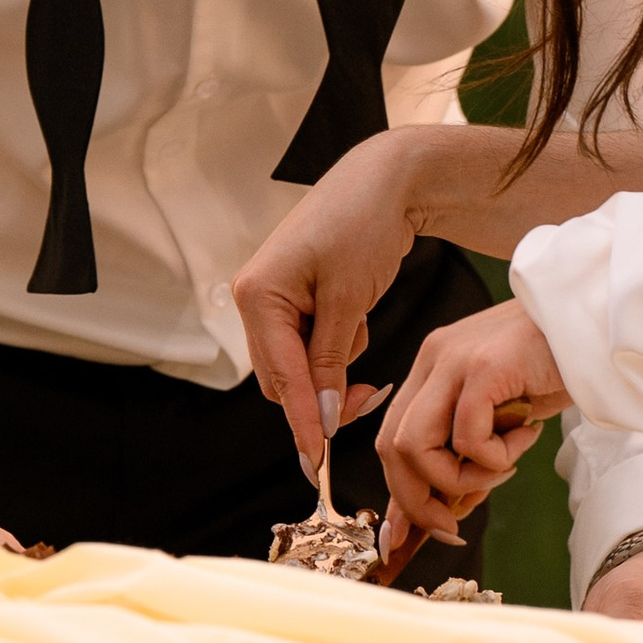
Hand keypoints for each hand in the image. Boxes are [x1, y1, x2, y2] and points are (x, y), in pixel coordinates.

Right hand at [235, 130, 425, 471]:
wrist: (387, 178)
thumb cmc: (364, 226)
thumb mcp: (349, 300)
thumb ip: (331, 363)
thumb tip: (323, 420)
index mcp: (257, 295)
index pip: (280, 377)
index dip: (303, 421)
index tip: (318, 464)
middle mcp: (255, 298)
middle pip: (283, 377)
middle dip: (324, 392)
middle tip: (370, 394)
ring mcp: (274, 297)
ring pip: (299, 363)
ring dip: (334, 364)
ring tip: (361, 323)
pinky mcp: (296, 296)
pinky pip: (311, 342)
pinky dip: (338, 342)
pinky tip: (357, 311)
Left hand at [376, 300, 567, 544]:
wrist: (600, 323)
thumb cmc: (558, 368)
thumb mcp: (503, 417)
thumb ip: (471, 455)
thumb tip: (446, 512)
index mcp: (431, 368)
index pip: (392, 436)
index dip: (398, 491)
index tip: (405, 536)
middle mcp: (432, 360)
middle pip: (391, 446)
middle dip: (417, 500)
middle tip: (453, 526)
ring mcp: (453, 360)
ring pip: (415, 445)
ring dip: (457, 480)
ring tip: (503, 469)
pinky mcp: (484, 367)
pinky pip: (467, 438)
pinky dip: (494, 457)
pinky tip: (527, 437)